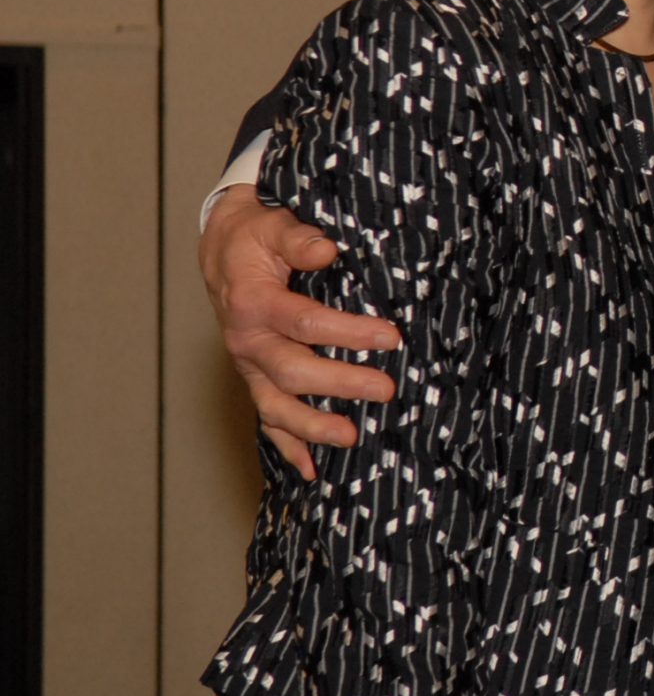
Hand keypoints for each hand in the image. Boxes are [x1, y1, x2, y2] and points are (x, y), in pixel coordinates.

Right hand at [199, 183, 399, 479]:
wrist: (222, 251)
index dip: (348, 332)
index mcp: (254, 302)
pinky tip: (313, 470)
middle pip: (293, 371)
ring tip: (353, 437)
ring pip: (276, 406)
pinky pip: (267, 418)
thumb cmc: (255, 235)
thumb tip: (327, 249)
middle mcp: (247, 341)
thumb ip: (298, 238)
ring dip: (313, 427)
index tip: (390, 337)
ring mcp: (250, 365)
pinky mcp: (256, 378)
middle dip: (340, 384)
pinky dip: (288, 447)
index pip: (305, 322)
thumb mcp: (273, 225)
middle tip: (386, 390)